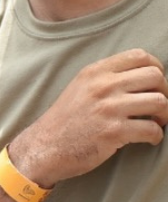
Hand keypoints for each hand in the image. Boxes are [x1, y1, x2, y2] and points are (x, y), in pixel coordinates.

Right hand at [9, 48, 167, 187]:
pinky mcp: (113, 132)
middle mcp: (102, 86)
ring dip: (164, 116)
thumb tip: (146, 77)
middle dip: (165, 92)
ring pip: (160, 102)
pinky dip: (156, 136)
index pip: (140, 56)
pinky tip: (148, 139)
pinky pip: (152, 129)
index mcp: (95, 72)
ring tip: (155, 123)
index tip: (154, 85)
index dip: (156, 69)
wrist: (45, 146)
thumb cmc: (67, 119)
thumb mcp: (81, 87)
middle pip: (156, 76)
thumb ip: (107, 77)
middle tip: (157, 107)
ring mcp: (108, 108)